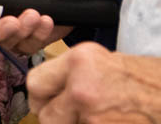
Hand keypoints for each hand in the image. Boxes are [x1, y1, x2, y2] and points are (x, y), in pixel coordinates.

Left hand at [28, 41, 160, 121]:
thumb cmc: (143, 79)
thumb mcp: (100, 61)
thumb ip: (69, 74)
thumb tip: (47, 91)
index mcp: (79, 62)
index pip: (34, 83)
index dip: (40, 97)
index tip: (46, 102)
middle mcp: (82, 88)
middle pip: (46, 116)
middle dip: (56, 119)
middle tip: (71, 115)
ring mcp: (94, 117)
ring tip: (98, 116)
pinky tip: (110, 121)